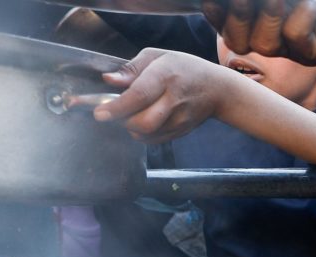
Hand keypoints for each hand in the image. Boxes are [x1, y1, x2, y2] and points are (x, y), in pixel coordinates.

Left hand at [93, 48, 228, 143]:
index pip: (139, 96)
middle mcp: (173, 100)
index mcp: (165, 76)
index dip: (117, 107)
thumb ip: (131, 69)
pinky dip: (141, 134)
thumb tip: (108, 80)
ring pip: (146, 134)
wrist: (216, 90)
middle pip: (143, 122)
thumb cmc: (183, 69)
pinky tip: (143, 120)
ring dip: (130, 127)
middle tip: (114, 111)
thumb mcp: (157, 57)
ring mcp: (179, 120)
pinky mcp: (180, 132)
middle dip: (122, 121)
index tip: (99, 113)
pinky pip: (153, 140)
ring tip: (131, 113)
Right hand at [202, 0, 315, 64]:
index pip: (226, 26)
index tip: (214, 0)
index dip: (217, 13)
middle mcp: (271, 41)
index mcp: (257, 24)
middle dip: (237, 16)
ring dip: (268, 15)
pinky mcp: (312, 54)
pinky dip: (299, 18)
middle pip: (238, 42)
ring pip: (265, 44)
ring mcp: (290, 51)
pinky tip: (311, 3)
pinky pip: (296, 38)